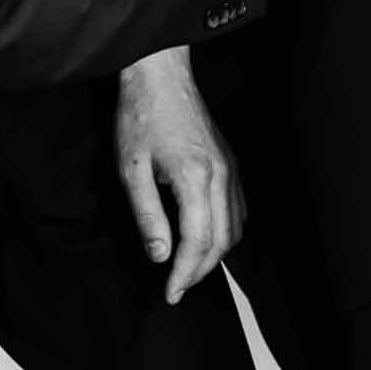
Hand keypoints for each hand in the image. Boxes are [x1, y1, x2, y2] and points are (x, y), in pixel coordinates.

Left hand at [116, 47, 244, 302]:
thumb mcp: (131, 169)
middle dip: (200, 271)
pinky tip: (206, 237)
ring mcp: (230, 167)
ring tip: (188, 268)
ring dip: (214, 255)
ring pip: (235, 227)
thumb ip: (147, 215)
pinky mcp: (231, 161)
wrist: (161, 75)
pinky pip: (239, 208)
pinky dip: (226, 232)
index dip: (184, 274)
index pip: (198, 241)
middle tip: (176, 288)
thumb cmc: (141, 116)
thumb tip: (159, 256)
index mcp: (195, 176)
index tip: (169, 294)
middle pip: (222, 240)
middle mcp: (221, 174)